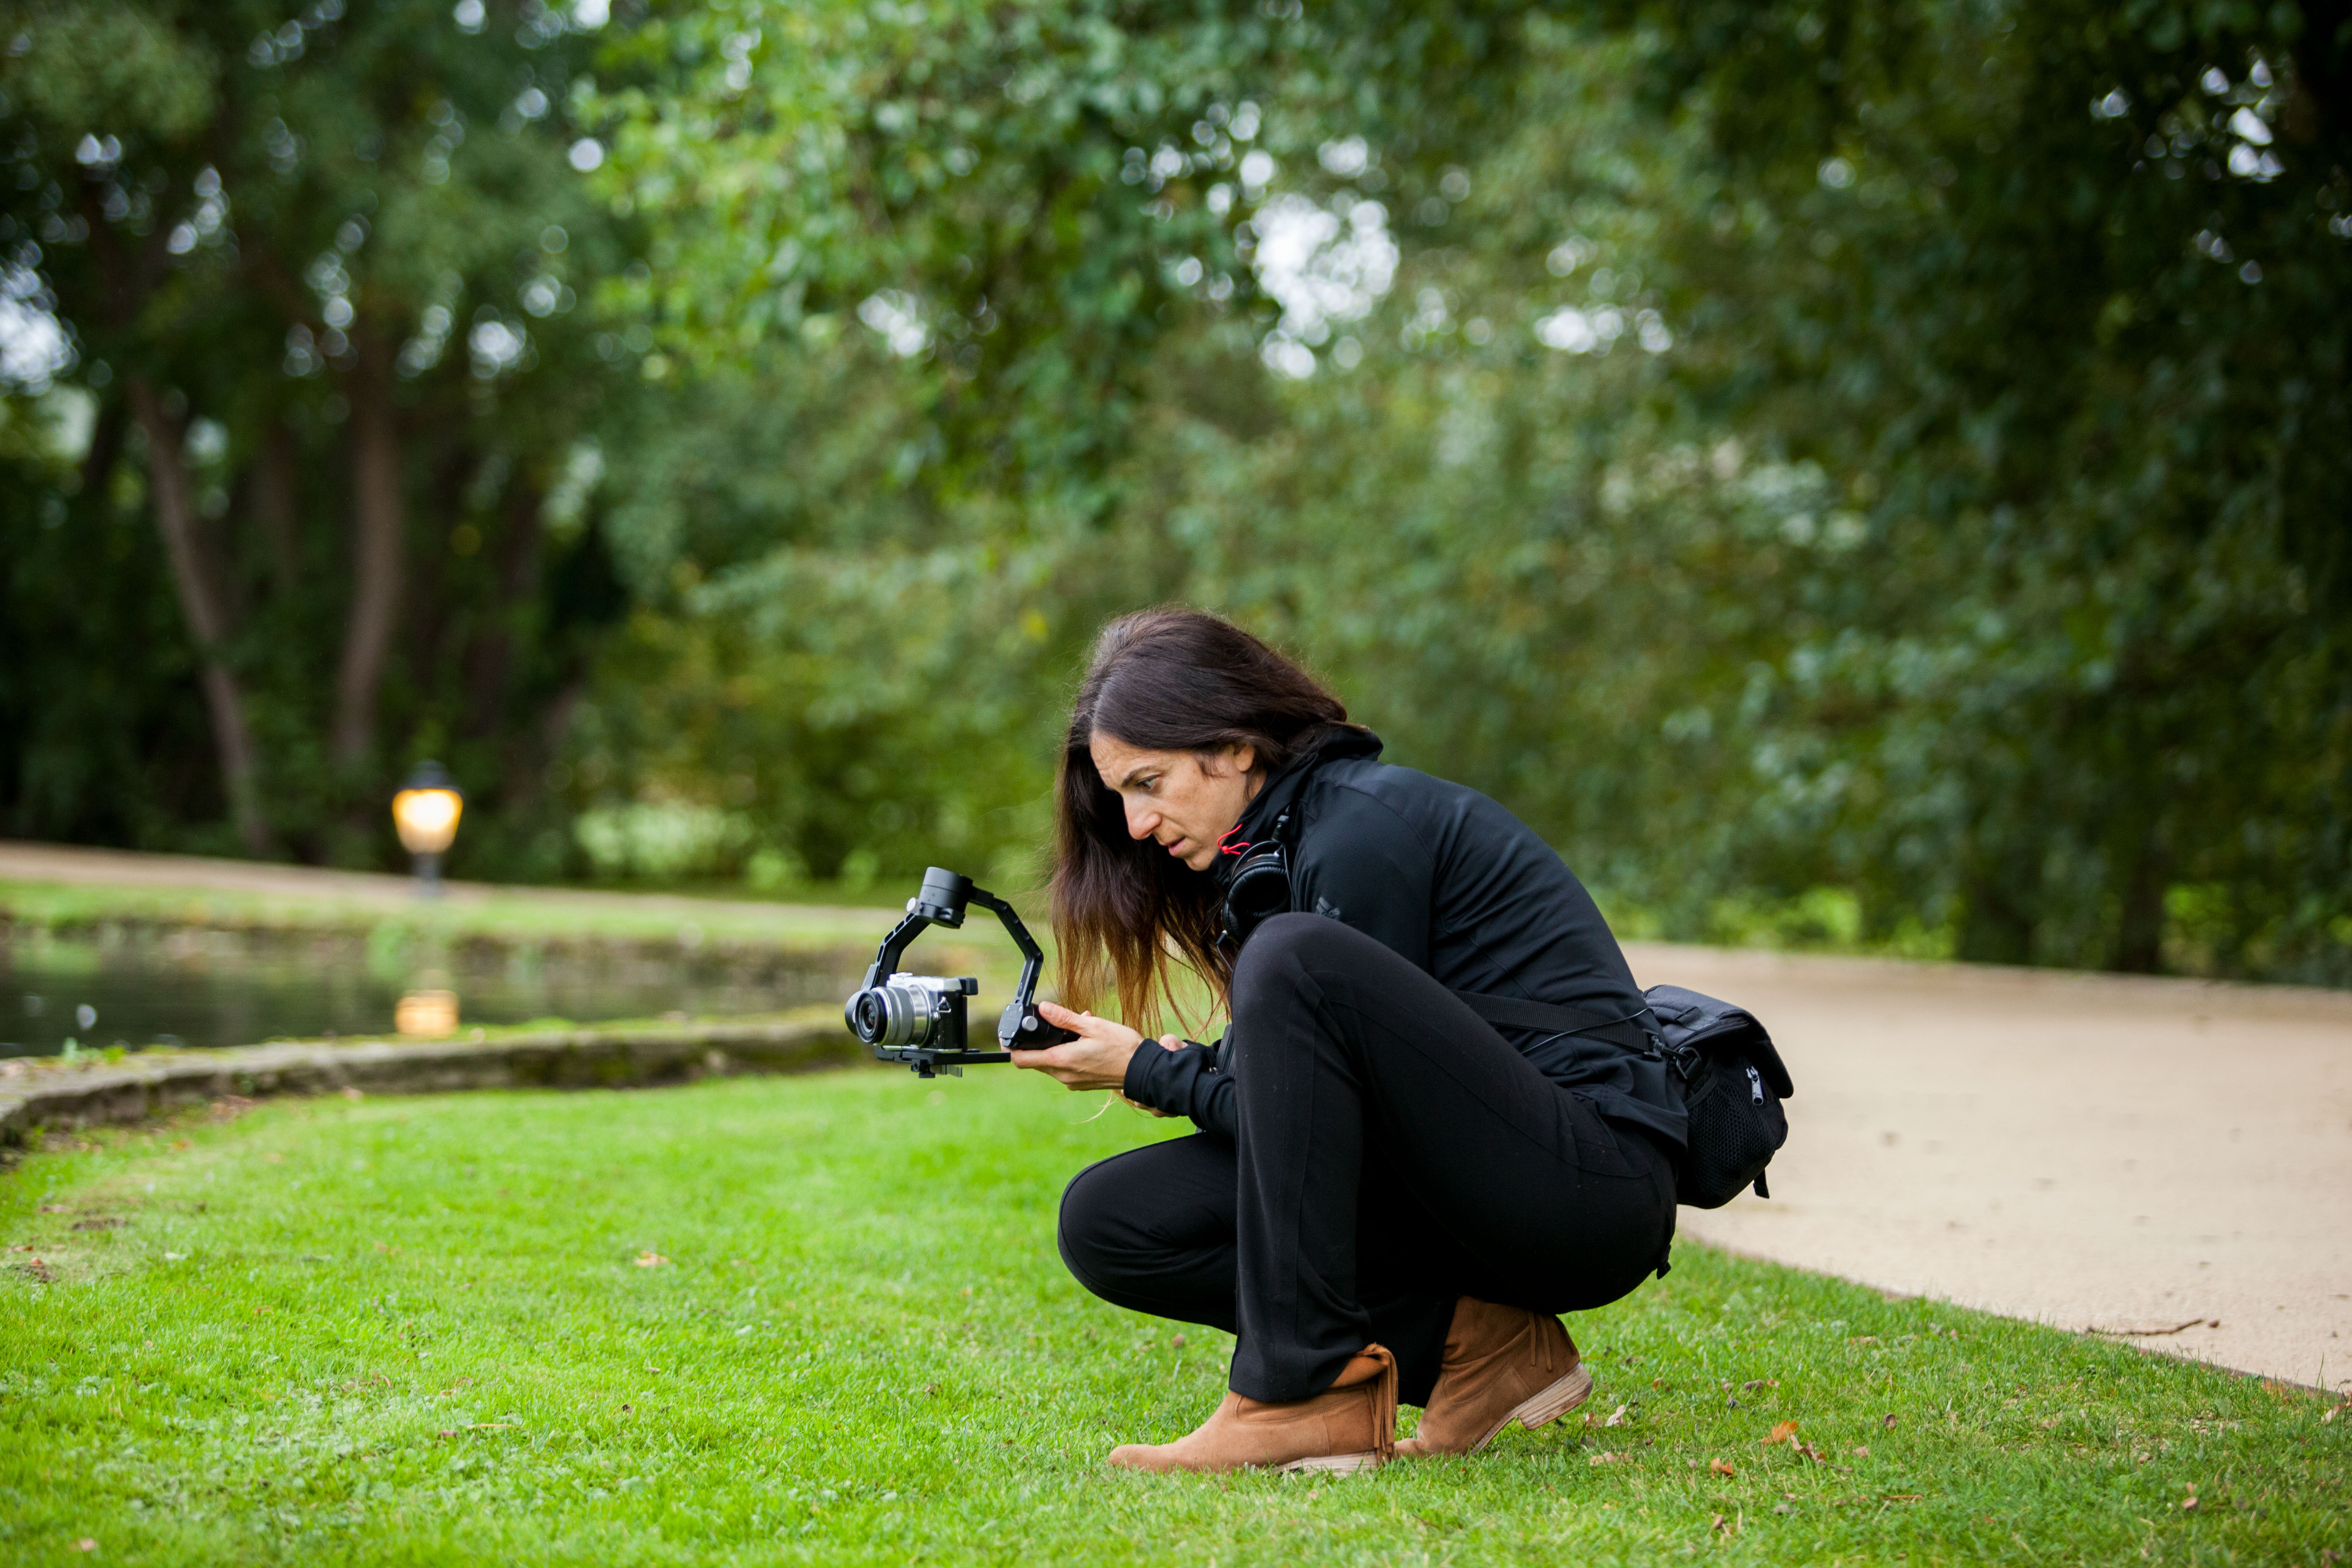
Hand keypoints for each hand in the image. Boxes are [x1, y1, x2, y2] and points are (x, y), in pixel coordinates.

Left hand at [1010, 1001, 1179, 1092]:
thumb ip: (1064, 1018)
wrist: (1144, 1071)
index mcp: (1062, 1060)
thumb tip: (1043, 1009)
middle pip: (1035, 1060)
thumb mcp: (1092, 1025)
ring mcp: (1072, 1082)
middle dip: (1040, 1042)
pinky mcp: (1081, 1084)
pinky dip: (1068, 1054)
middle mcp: (1063, 1075)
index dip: (1011, 1048)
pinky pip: (1065, 1068)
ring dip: (1057, 1046)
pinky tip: (1085, 1041)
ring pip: (1052, 1063)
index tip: (1010, 1037)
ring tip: (1078, 1028)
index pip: (1021, 1060)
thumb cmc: (1121, 1048)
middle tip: (1053, 1024)